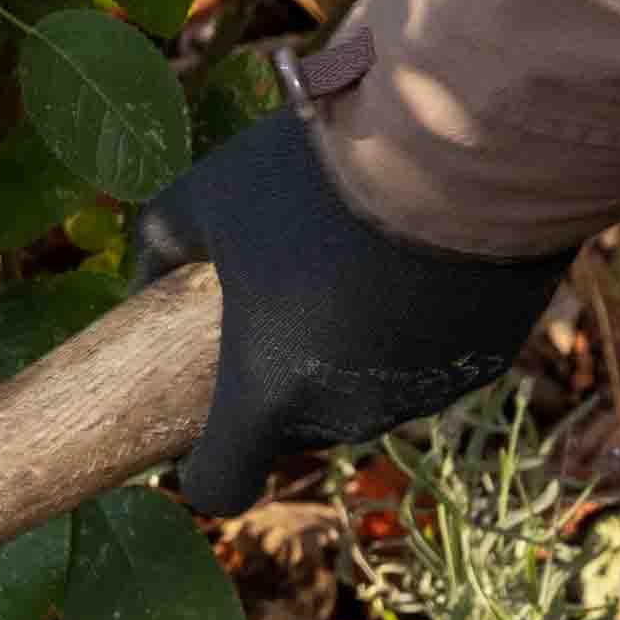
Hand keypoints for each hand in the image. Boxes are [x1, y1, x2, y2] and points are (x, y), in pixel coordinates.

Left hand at [131, 106, 574, 516]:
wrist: (472, 133)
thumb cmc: (322, 170)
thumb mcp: (216, 192)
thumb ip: (162, 240)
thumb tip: (136, 278)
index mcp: (266, 396)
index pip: (219, 487)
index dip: (205, 466)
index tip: (205, 431)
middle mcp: (344, 416)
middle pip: (295, 433)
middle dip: (282, 390)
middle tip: (286, 314)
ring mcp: (418, 395)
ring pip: (366, 402)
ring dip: (352, 365)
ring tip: (356, 279)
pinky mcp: (482, 364)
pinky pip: (432, 368)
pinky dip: (418, 338)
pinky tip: (419, 272)